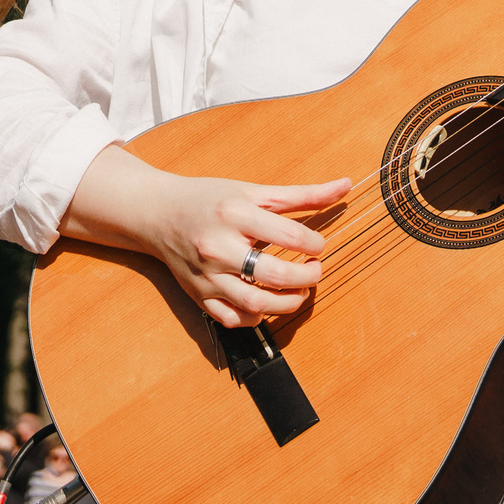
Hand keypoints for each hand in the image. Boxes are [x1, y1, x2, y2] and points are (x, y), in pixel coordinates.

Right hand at [63, 145, 349, 327]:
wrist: (157, 213)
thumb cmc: (208, 199)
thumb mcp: (252, 189)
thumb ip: (302, 194)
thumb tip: (346, 186)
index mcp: (234, 213)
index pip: (289, 237)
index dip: (314, 246)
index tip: (317, 247)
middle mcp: (218, 246)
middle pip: (274, 275)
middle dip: (306, 278)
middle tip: (315, 272)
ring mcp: (207, 274)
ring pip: (255, 303)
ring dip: (287, 304)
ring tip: (298, 293)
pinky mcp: (198, 295)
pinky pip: (232, 318)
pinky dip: (255, 317)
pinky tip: (266, 303)